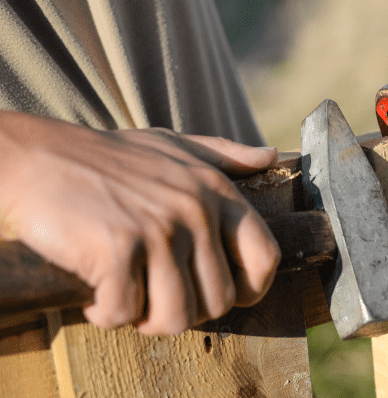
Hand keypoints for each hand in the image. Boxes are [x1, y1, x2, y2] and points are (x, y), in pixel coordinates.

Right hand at [0, 113, 279, 334]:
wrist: (39, 155)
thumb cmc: (109, 157)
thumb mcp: (175, 146)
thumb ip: (225, 155)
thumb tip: (270, 156)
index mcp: (216, 191)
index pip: (265, 258)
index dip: (250, 289)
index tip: (218, 294)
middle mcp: (195, 210)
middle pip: (218, 301)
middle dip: (185, 310)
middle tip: (152, 294)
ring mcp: (158, 230)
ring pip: (176, 317)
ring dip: (145, 319)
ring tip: (125, 295)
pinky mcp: (117, 249)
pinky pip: (124, 313)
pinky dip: (105, 312)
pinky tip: (94, 290)